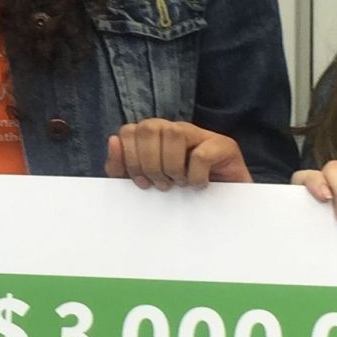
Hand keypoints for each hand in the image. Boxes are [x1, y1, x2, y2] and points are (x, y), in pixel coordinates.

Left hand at [105, 120, 251, 188]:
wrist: (224, 207)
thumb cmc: (181, 193)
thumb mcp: (145, 183)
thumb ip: (121, 167)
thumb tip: (113, 140)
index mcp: (154, 136)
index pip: (129, 131)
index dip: (130, 159)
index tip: (142, 183)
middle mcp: (175, 130)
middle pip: (148, 128)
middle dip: (149, 163)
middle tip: (163, 184)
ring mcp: (200, 134)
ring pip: (173, 133)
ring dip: (172, 166)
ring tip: (179, 182)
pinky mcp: (224, 145)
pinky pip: (201, 154)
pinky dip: (195, 176)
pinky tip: (199, 185)